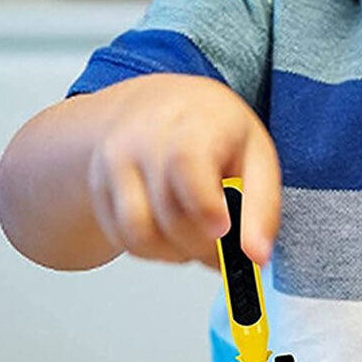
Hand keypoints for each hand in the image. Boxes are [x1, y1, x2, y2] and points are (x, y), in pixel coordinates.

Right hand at [86, 74, 280, 266]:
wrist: (159, 106)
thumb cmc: (213, 130)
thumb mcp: (256, 155)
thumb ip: (261, 208)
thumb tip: (258, 255)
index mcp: (192, 123)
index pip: (186, 166)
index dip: (204, 207)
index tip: (223, 229)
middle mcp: (143, 139)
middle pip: (168, 213)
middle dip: (203, 247)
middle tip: (225, 250)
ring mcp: (115, 164)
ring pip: (138, 234)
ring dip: (175, 254)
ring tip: (198, 243)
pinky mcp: (100, 189)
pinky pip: (125, 239)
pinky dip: (154, 251)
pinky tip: (174, 234)